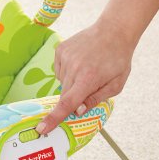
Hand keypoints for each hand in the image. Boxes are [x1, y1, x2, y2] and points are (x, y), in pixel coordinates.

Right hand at [36, 19, 136, 133]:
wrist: (113, 30)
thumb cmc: (117, 59)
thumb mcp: (116, 85)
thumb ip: (96, 99)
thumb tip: (77, 111)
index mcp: (88, 78)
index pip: (67, 103)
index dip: (54, 118)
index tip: (41, 129)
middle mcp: (73, 68)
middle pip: (65, 94)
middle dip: (74, 96)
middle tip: (89, 84)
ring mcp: (65, 57)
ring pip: (62, 82)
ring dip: (72, 82)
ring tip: (87, 68)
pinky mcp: (60, 50)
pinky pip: (59, 70)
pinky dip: (68, 71)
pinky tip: (80, 62)